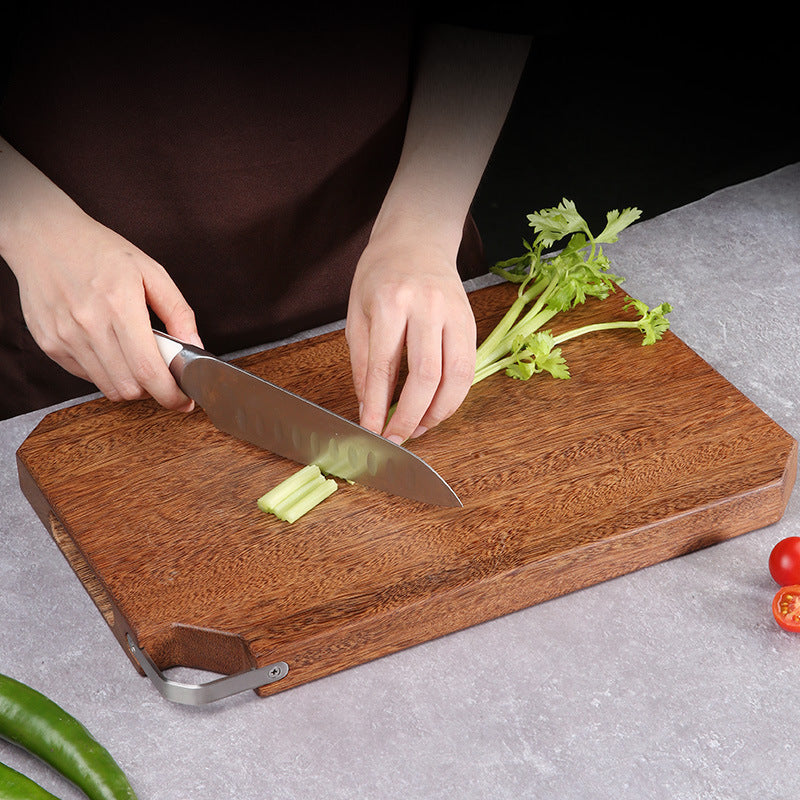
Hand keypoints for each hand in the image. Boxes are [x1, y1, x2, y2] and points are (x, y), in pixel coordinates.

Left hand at [345, 24, 528, 441]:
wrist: (417, 240)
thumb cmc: (380, 275)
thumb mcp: (358, 313)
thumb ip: (364, 361)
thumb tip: (369, 408)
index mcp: (390, 300)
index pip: (383, 364)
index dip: (376, 404)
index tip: (370, 430)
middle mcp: (426, 306)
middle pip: (425, 375)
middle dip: (409, 416)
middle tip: (395, 439)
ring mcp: (454, 313)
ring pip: (454, 376)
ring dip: (437, 413)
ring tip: (418, 430)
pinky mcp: (471, 323)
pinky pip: (468, 370)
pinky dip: (454, 398)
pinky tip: (437, 411)